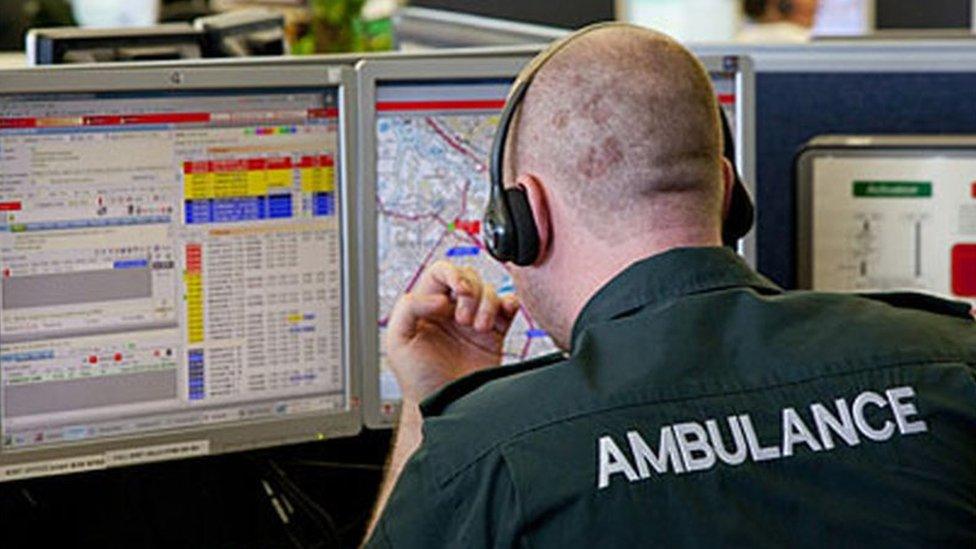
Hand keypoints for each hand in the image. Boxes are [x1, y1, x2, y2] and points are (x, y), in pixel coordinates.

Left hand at [386, 261, 519, 403]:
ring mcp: (474, 320)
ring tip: (479, 328)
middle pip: (469, 277)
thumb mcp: (397, 341)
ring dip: (487, 305)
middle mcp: (451, 310)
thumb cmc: (418, 380)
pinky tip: (501, 317)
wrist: (446, 406)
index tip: (459, 289)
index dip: (453, 274)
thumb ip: (410, 308)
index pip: (441, 272)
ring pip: (490, 291)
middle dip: (471, 293)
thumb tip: (440, 298)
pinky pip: (508, 307)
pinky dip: (510, 304)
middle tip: (464, 319)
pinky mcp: (495, 333)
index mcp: (426, 305)